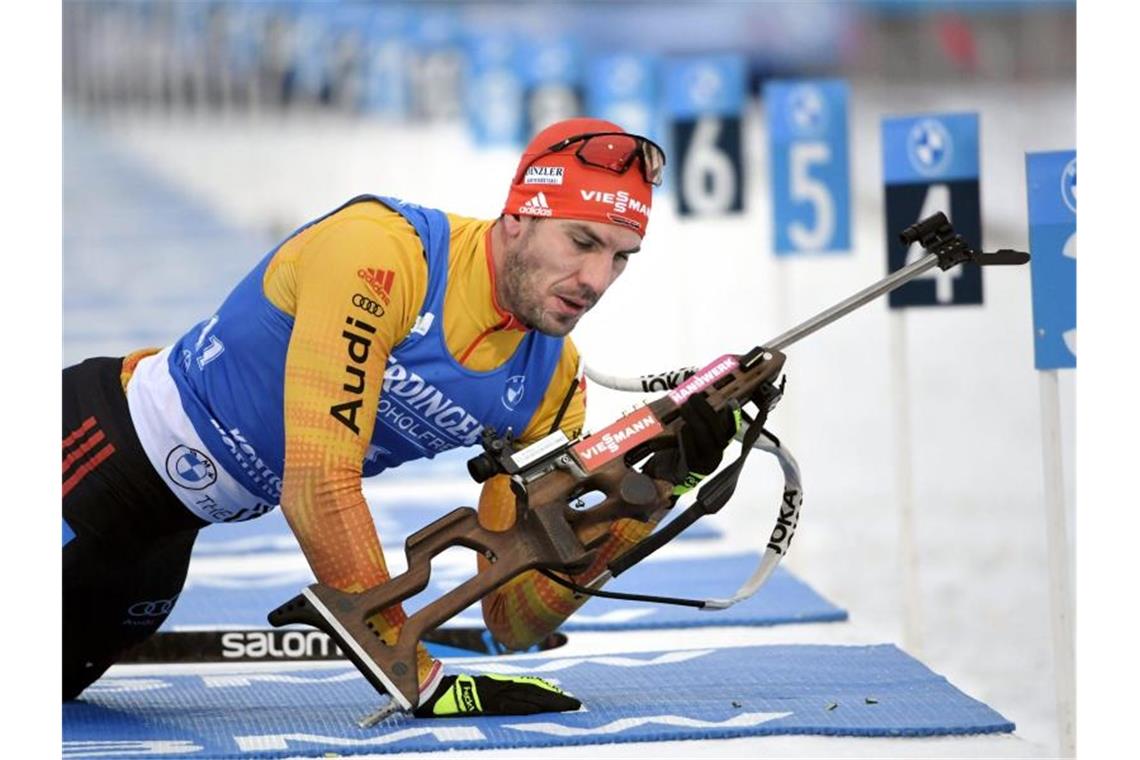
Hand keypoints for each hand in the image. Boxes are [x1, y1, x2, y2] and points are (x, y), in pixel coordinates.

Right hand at [413, 673, 580, 717]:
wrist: (430, 691)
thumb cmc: (451, 697)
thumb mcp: (476, 698)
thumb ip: (491, 700)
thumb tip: (508, 707)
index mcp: (497, 685)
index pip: (528, 688)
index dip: (547, 693)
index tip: (564, 699)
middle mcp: (498, 686)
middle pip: (533, 691)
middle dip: (555, 698)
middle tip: (575, 704)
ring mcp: (493, 692)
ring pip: (526, 696)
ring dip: (547, 701)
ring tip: (566, 706)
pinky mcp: (486, 701)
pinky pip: (509, 703)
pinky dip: (525, 705)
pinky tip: (539, 708)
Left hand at [643, 394, 739, 493]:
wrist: (667, 474)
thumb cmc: (678, 450)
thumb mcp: (690, 434)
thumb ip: (696, 420)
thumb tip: (694, 398)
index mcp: (718, 444)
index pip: (731, 428)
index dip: (732, 415)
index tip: (731, 401)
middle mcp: (716, 453)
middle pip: (717, 429)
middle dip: (705, 410)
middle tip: (693, 397)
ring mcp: (706, 463)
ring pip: (705, 437)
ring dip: (694, 419)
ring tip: (684, 407)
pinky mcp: (692, 468)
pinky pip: (691, 451)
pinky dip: (687, 437)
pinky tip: (682, 427)